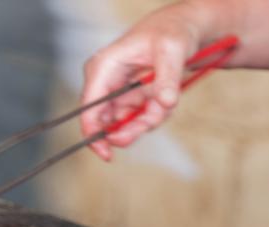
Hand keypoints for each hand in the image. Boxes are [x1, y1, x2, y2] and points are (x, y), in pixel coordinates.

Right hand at [80, 4, 201, 160]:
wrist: (180, 30)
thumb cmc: (170, 33)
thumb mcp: (172, 51)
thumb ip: (168, 79)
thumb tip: (166, 103)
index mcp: (104, 67)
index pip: (89, 109)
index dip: (94, 135)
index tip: (107, 155)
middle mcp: (105, 82)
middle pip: (107, 122)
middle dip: (131, 128)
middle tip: (151, 120)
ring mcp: (118, 93)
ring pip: (126, 124)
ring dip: (148, 119)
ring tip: (164, 101)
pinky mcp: (130, 100)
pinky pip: (139, 119)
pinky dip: (155, 115)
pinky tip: (164, 100)